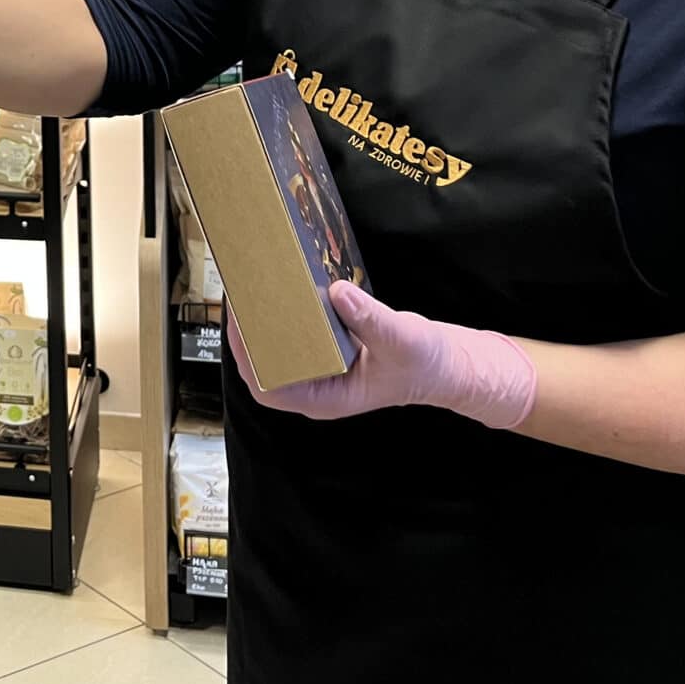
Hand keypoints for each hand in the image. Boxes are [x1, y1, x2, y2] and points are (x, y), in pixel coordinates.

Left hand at [227, 281, 536, 428]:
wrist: (444, 363)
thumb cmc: (425, 363)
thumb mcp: (402, 339)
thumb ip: (370, 319)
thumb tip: (337, 294)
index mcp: (324, 398)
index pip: (268, 387)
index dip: (248, 359)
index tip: (240, 324)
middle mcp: (314, 385)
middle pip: (263, 364)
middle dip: (246, 333)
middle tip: (240, 292)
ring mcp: (318, 367)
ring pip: (275, 347)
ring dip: (260, 320)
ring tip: (251, 284)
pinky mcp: (324, 347)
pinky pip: (293, 333)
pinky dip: (283, 313)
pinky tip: (279, 286)